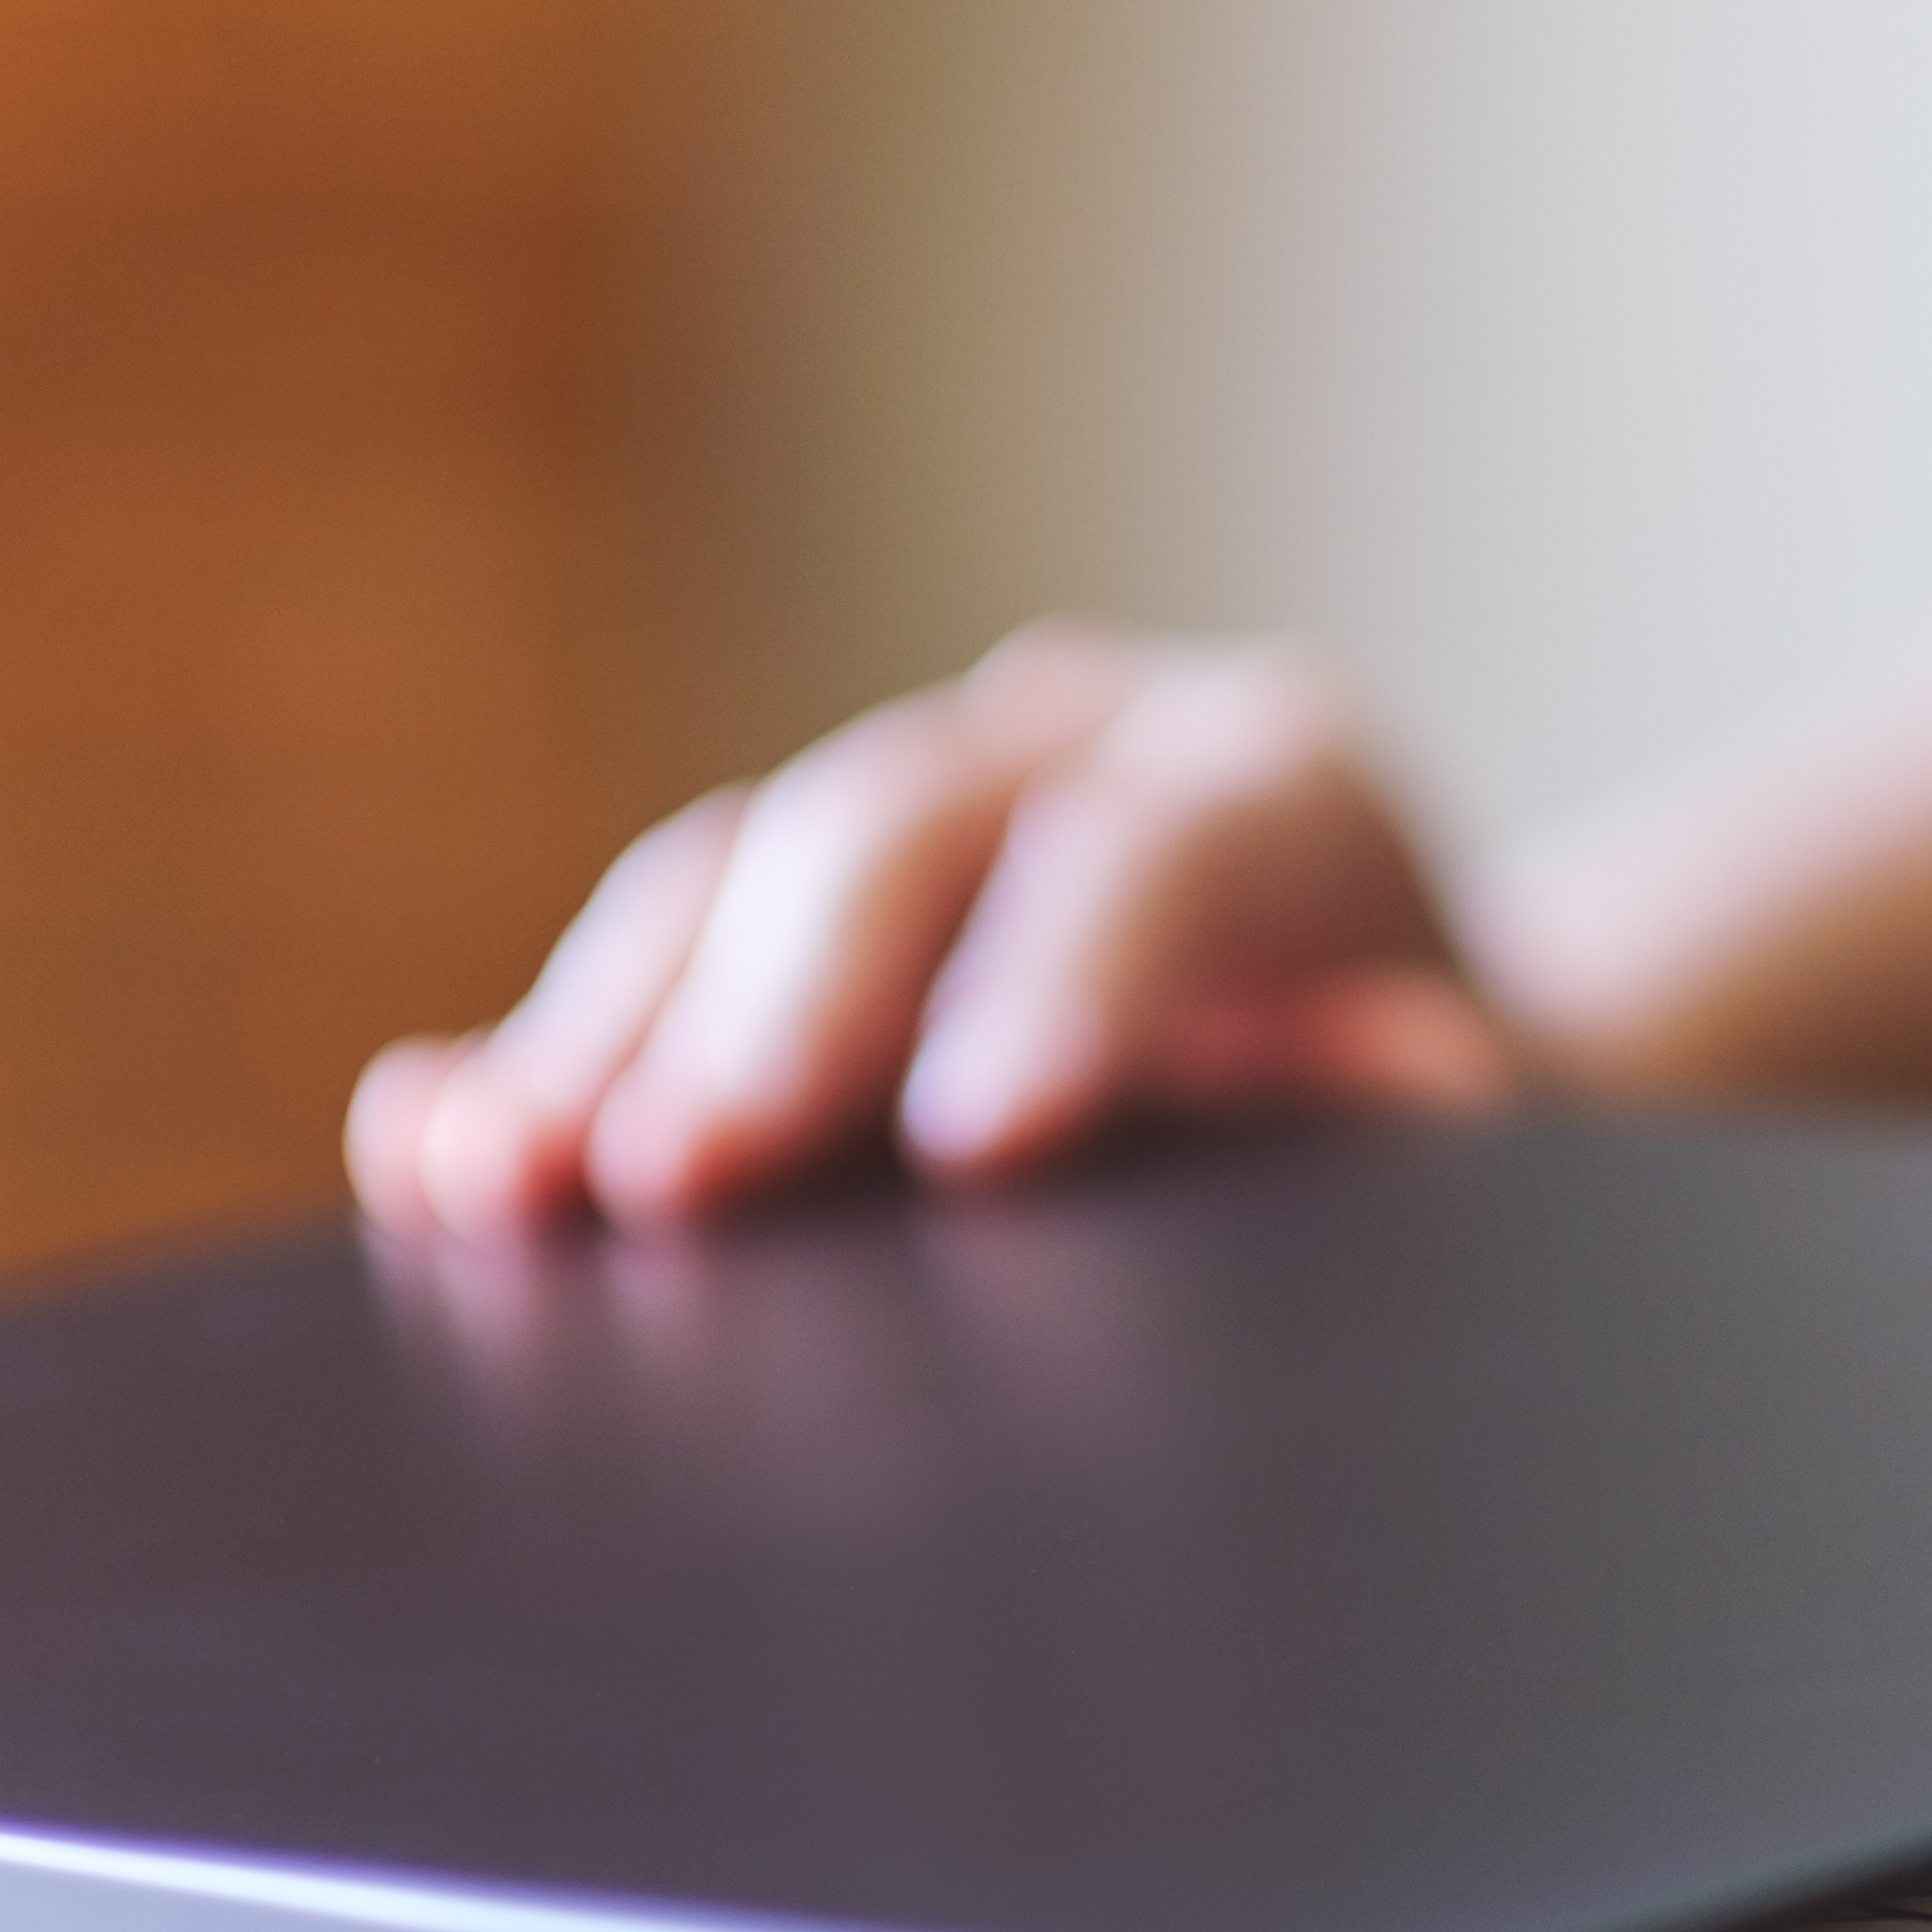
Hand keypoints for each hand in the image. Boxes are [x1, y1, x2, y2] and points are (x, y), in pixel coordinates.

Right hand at [350, 623, 1517, 1229]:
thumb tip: (1398, 1074)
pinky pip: (646, 947)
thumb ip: (1421, 1104)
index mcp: (1282, 783)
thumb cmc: (1446, 1126)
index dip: (1067, 983)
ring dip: (606, 1037)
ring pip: (732, 872)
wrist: (1389, 1065)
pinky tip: (434, 1149)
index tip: (975, 1148)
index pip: (1165, 847)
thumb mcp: (1496, 1126)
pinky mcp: (789, 890)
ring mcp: (910, 791)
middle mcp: (1078, 739)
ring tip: (503, 1192)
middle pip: (895, 828)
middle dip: (777, 1009)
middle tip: (681, 1181)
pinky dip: (539, 1050)